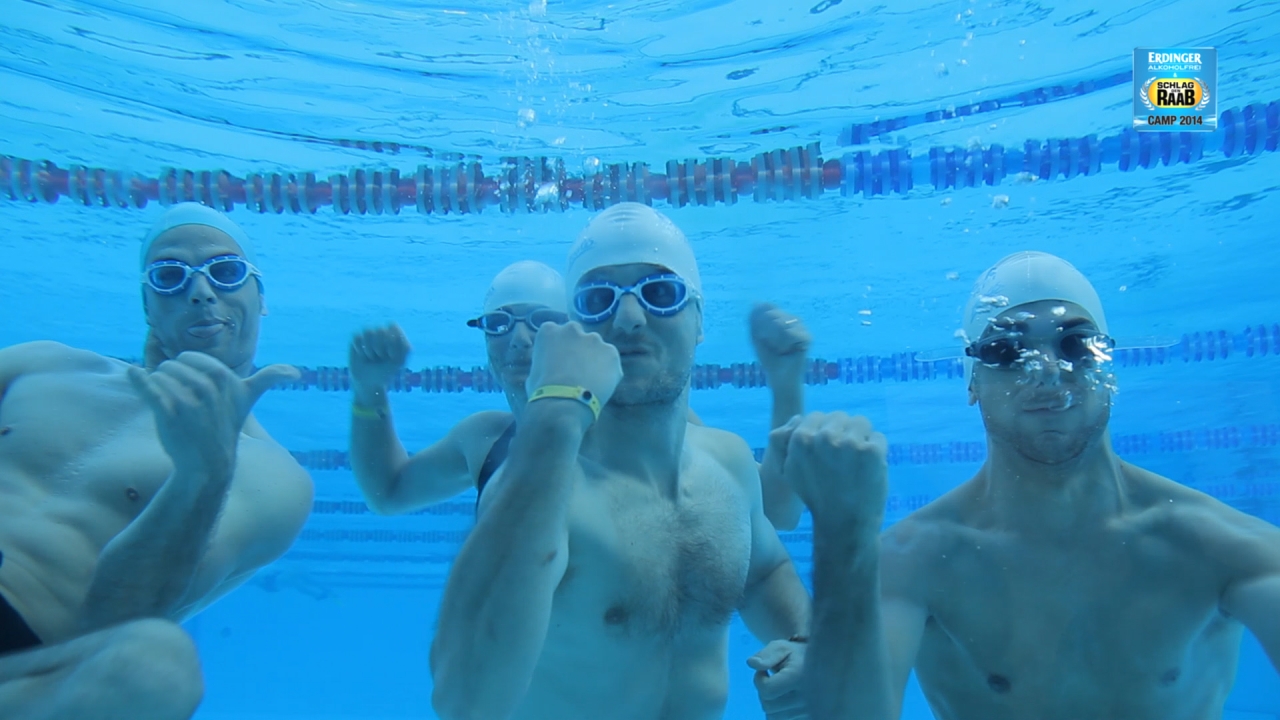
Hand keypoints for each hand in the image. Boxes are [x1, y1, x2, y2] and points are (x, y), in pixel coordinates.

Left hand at [127, 352, 299, 476]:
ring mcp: (189, 400)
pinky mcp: (169, 413)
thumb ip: (270, 379)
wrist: (208, 464)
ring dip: (156, 386)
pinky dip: (139, 380)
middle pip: (173, 366)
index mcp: (225, 378)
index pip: (190, 359)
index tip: (190, 387)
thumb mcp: (248, 400)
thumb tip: (298, 372)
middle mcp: (208, 387)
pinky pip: (149, 388)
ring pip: (159, 376)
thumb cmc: (225, 427)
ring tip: (166, 404)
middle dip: (169, 378)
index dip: (185, 370)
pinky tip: (134, 374)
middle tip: (176, 399)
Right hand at [349, 323, 410, 400]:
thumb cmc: (386, 372)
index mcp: (396, 335)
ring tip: (372, 358)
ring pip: (369, 332)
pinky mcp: (357, 339)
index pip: (393, 326)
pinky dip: (360, 350)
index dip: (392, 342)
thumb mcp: (399, 361)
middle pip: (381, 330)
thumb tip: (393, 327)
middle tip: (381, 358)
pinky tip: (363, 356)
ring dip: (370, 349)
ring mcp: (369, 334)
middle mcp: (383, 332)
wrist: (369, 383)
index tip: (391, 356)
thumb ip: (402, 344)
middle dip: (380, 348)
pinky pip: (357, 337)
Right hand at [526, 322, 621, 410]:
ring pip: (596, 347)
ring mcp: (593, 339)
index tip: (560, 361)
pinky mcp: (611, 352)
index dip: (559, 348)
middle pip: (578, 336)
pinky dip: (608, 371)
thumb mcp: (535, 372)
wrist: (563, 403)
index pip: (555, 332)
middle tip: (577, 369)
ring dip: (594, 359)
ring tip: (590, 381)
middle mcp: (572, 329)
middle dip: (578, 349)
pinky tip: (600, 386)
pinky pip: (610, 361)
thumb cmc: (542, 392)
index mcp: (548, 331)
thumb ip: (547, 362)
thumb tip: (553, 369)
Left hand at [748, 639, 809, 719]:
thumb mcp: (784, 648)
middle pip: (768, 706)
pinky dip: (781, 712)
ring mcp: (811, 712)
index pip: (766, 690)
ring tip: (779, 689)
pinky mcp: (811, 718)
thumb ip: (767, 655)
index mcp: (799, 677)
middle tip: (770, 679)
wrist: (829, 667)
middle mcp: (808, 698)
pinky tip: (786, 699)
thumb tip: (751, 663)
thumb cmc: (801, 656)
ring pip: (775, 717)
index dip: (758, 679)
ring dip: (772, 703)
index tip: (764, 671)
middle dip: (764, 692)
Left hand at [750, 303, 811, 388]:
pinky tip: (787, 351)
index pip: (767, 308)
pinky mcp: (807, 337)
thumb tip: (756, 302)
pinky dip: (785, 343)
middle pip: (774, 315)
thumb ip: (755, 321)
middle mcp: (791, 320)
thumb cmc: (768, 359)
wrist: (780, 378)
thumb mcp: (756, 338)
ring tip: (779, 349)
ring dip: (775, 339)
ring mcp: (800, 327)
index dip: (761, 321)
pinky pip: (791, 333)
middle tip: (772, 346)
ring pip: (783, 324)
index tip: (760, 336)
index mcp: (779, 318)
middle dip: (767, 333)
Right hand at [773, 412, 887, 530]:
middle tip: (844, 460)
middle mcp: (824, 437)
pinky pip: (879, 437)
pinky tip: (869, 469)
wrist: (844, 525)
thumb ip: (786, 444)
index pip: (817, 416)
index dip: (825, 433)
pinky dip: (878, 451)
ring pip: (861, 423)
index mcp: (801, 439)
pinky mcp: (872, 451)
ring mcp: (850, 443)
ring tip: (857, 463)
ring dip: (862, 439)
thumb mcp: (790, 471)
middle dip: (843, 433)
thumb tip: (793, 420)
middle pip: (840, 417)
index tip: (829, 453)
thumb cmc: (818, 497)